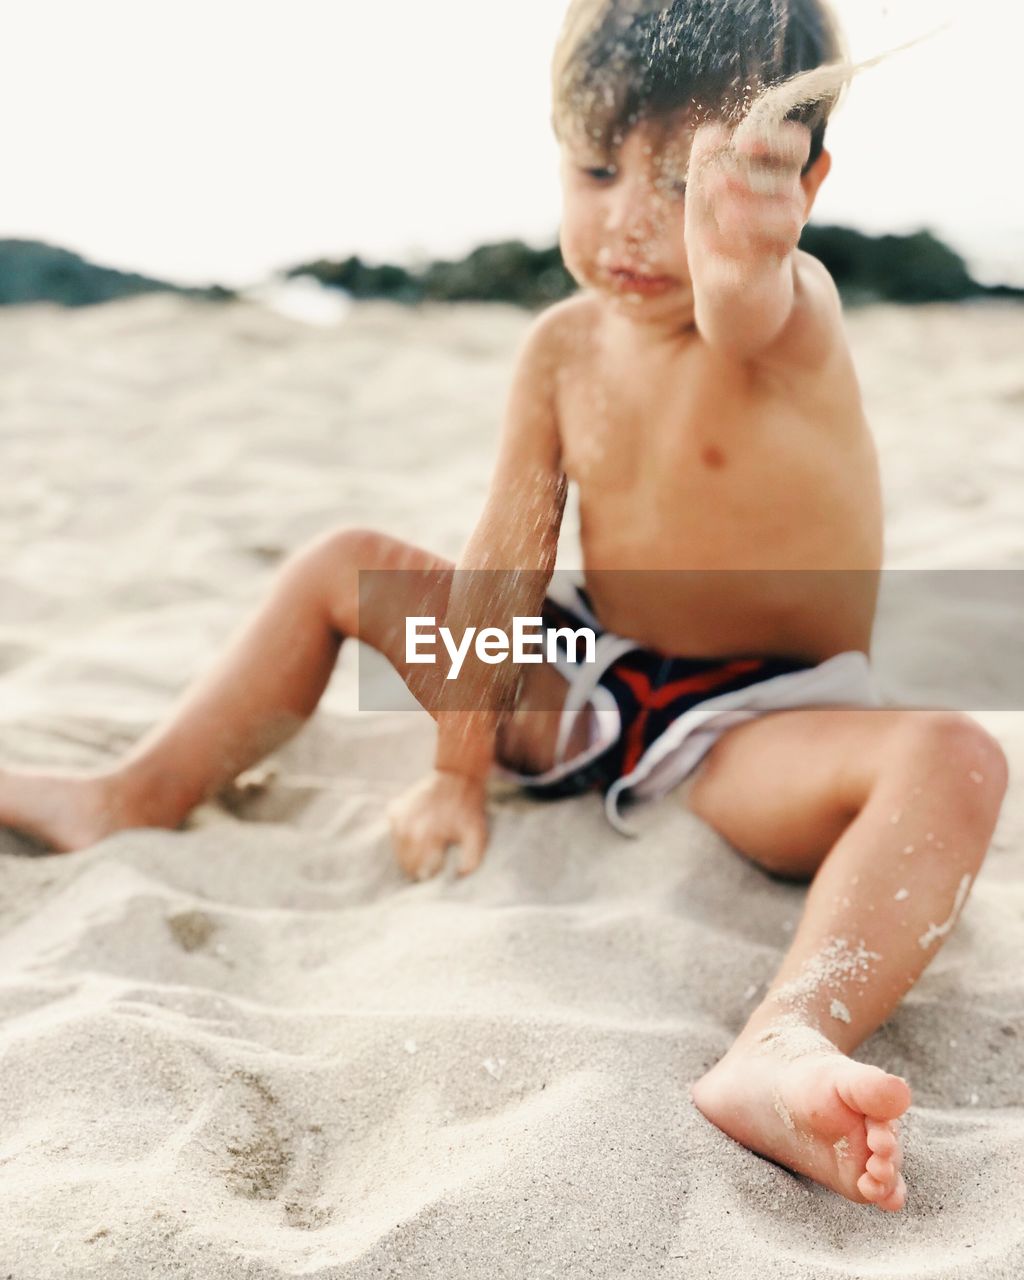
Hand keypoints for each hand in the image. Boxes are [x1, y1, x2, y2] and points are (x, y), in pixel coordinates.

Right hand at [387, 769, 488, 881]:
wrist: (458, 776)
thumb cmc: (467, 808)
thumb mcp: (476, 835)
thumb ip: (470, 860)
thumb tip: (458, 876)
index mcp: (423, 836)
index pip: (419, 870)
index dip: (432, 872)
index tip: (441, 863)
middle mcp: (405, 828)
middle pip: (405, 863)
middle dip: (418, 865)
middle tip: (434, 856)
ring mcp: (397, 817)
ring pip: (398, 851)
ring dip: (410, 853)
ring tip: (428, 844)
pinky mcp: (394, 809)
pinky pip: (394, 835)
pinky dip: (404, 837)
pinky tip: (419, 831)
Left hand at [685, 120, 810, 265]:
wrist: (727, 295)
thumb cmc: (717, 232)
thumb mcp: (703, 194)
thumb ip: (706, 160)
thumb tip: (714, 133)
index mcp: (777, 181)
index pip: (796, 148)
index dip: (776, 141)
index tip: (742, 143)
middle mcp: (788, 209)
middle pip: (788, 186)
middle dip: (751, 181)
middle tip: (714, 181)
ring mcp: (781, 244)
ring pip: (788, 222)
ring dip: (751, 213)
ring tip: (720, 213)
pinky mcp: (764, 276)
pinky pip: (758, 262)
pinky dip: (729, 250)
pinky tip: (705, 242)